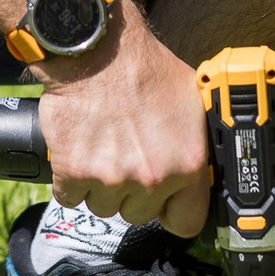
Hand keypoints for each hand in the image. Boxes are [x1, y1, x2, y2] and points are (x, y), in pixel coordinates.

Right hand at [36, 12, 211, 235]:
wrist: (98, 52)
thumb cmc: (144, 70)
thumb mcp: (192, 103)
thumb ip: (196, 144)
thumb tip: (203, 166)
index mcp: (188, 164)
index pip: (187, 222)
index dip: (173, 212)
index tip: (164, 204)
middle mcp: (152, 177)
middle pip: (139, 214)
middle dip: (132, 192)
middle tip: (126, 157)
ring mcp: (111, 178)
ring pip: (104, 207)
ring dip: (101, 186)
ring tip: (103, 148)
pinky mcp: (74, 173)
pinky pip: (71, 196)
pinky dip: (71, 179)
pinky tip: (80, 151)